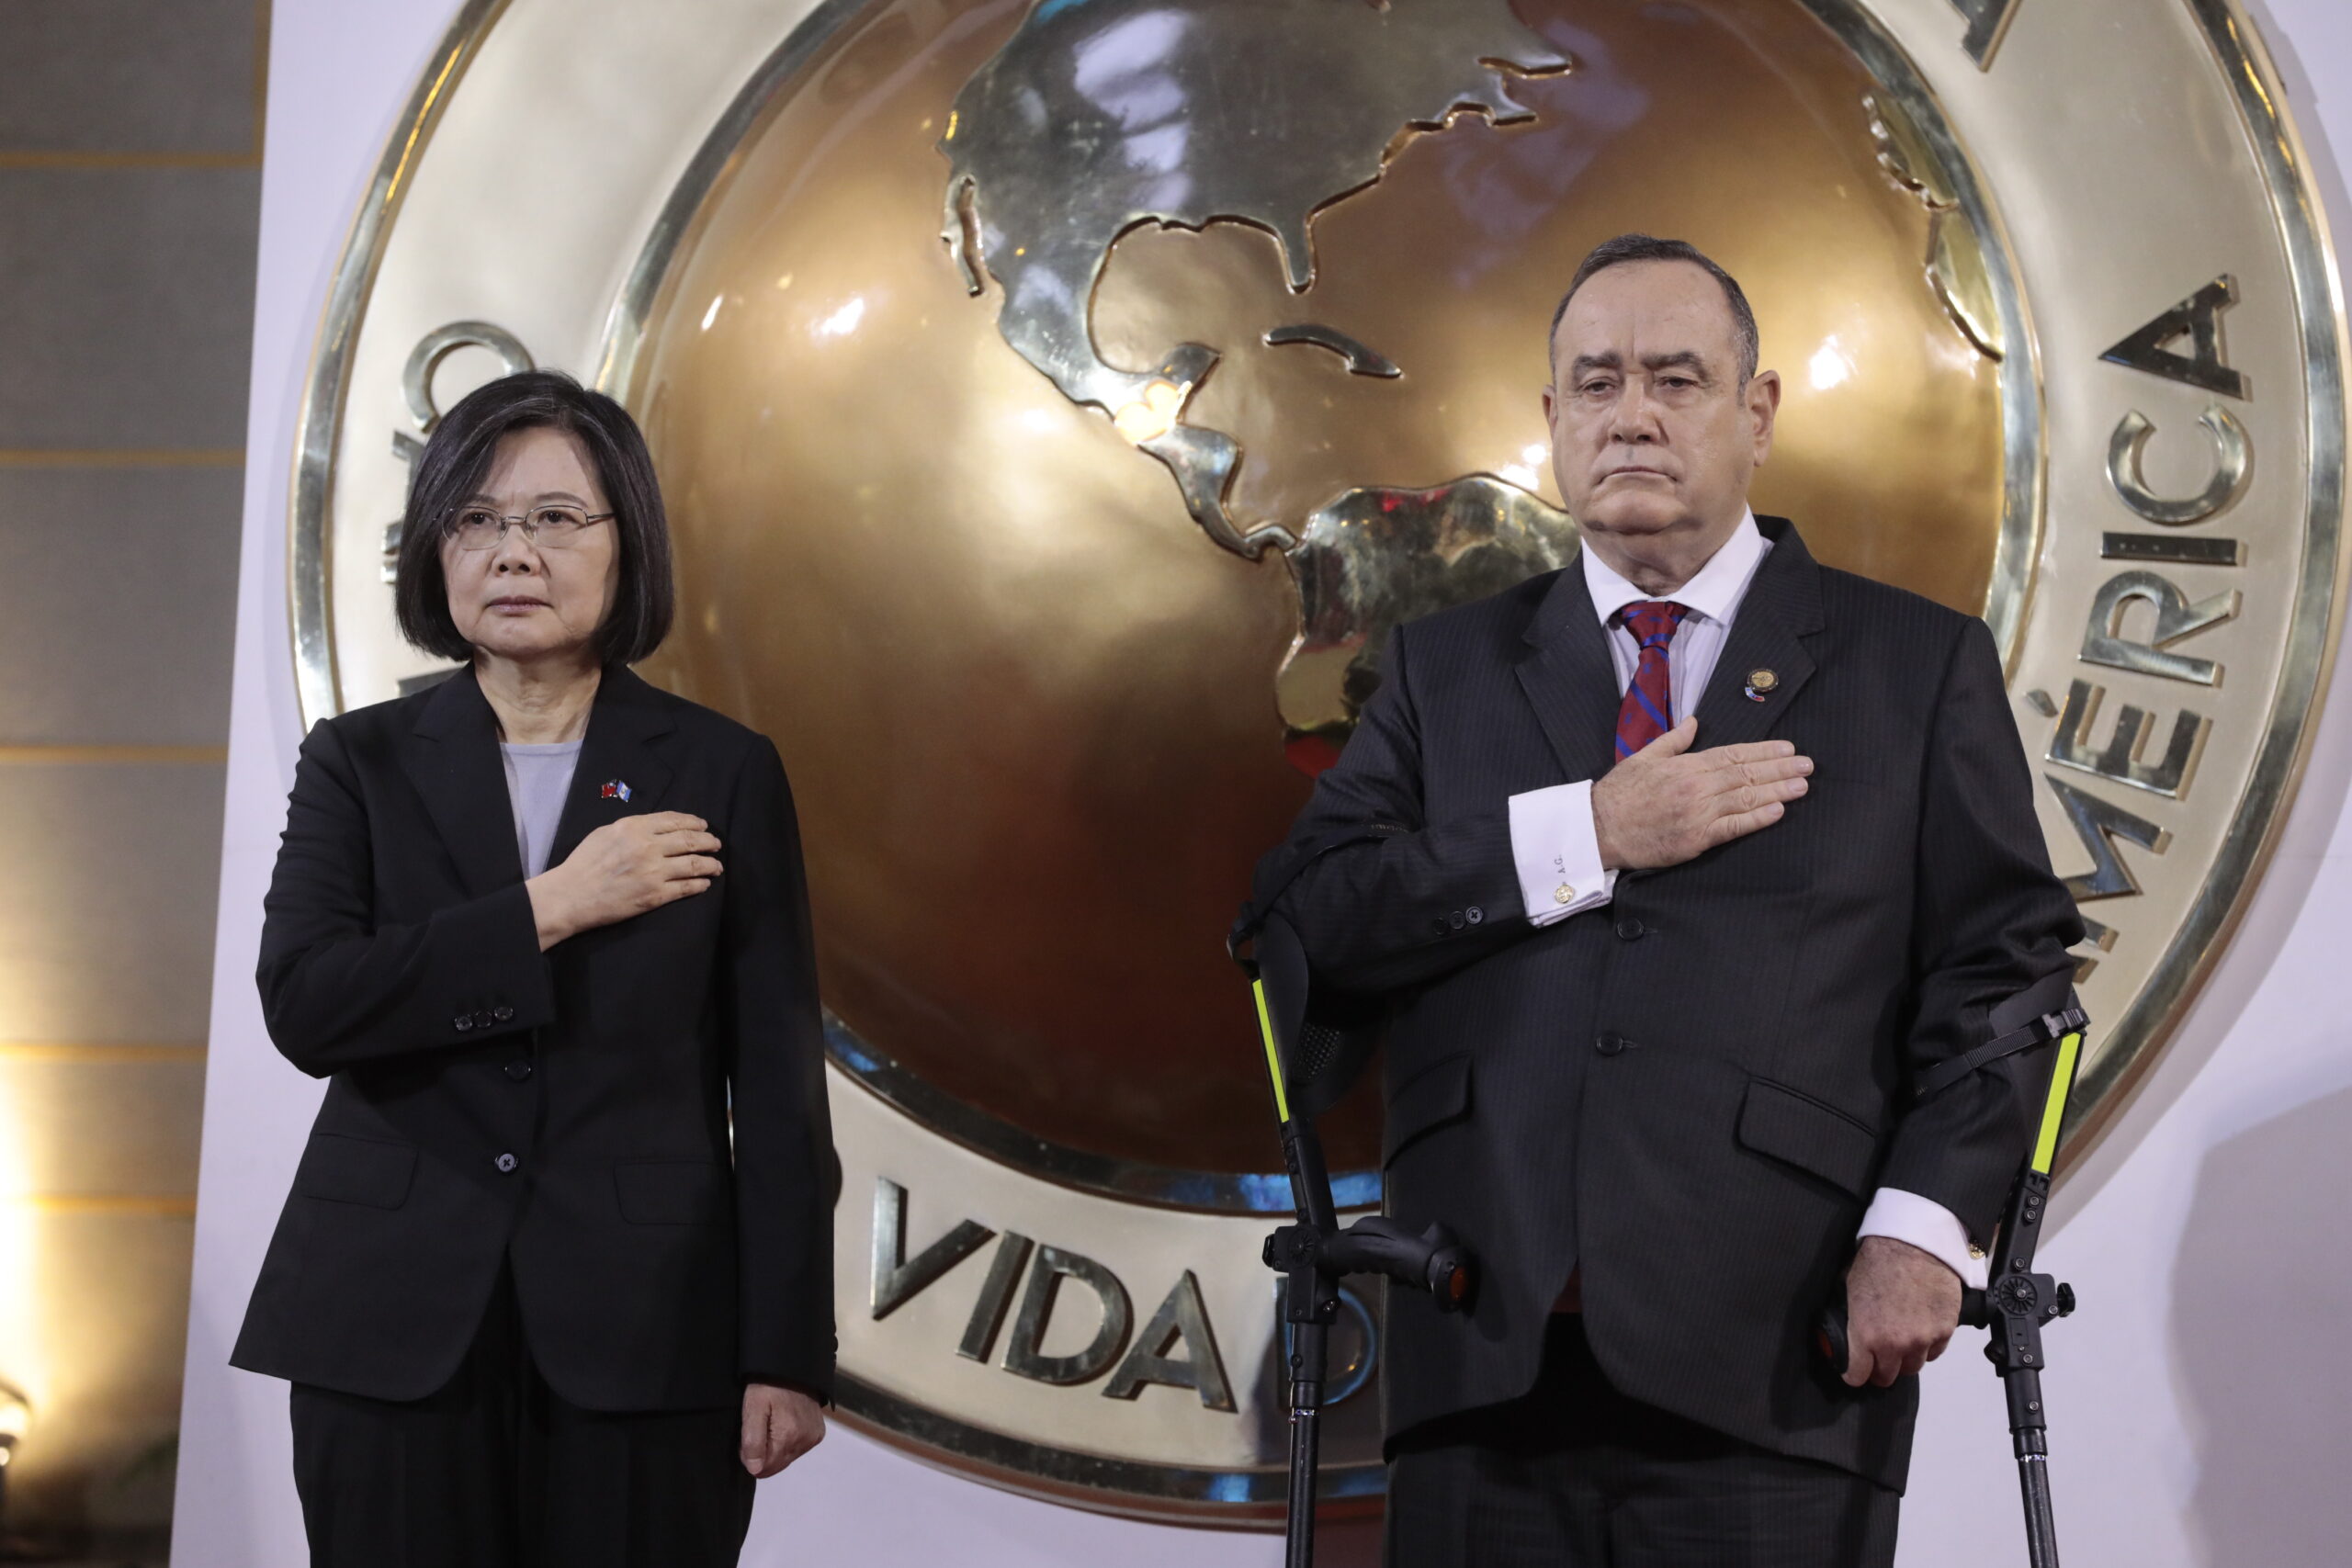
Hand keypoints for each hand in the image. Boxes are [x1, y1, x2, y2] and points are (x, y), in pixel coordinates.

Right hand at [525, 812, 720, 948]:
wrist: (571, 895)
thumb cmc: (584, 863)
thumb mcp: (605, 833)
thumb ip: (632, 827)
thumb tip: (655, 827)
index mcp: (635, 827)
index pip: (675, 820)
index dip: (694, 822)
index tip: (703, 826)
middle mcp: (648, 846)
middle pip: (690, 840)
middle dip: (708, 841)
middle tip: (716, 845)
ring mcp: (654, 871)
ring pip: (694, 864)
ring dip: (710, 864)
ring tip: (717, 866)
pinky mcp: (656, 895)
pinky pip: (686, 888)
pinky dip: (700, 884)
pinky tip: (705, 883)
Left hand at [740, 1382, 824, 1477]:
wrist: (791, 1366)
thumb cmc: (767, 1385)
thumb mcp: (752, 1409)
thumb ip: (753, 1441)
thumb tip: (755, 1470)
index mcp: (788, 1437)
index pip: (764, 1469)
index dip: (750, 1457)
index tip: (746, 1437)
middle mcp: (805, 1441)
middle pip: (777, 1465)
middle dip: (763, 1453)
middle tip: (758, 1427)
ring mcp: (813, 1437)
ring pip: (786, 1458)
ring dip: (775, 1448)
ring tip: (771, 1423)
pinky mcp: (818, 1433)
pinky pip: (798, 1449)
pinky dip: (788, 1441)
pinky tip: (784, 1424)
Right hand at [1591, 716, 1810, 869]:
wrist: (1600, 828)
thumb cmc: (1619, 793)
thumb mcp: (1643, 756)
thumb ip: (1674, 740)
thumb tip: (1694, 722)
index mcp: (1686, 765)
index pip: (1733, 754)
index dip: (1763, 751)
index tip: (1787, 748)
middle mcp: (1696, 787)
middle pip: (1746, 774)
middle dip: (1779, 769)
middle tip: (1807, 765)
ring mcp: (1698, 814)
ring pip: (1745, 799)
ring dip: (1776, 791)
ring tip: (1801, 786)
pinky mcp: (1696, 839)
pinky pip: (1733, 828)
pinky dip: (1757, 819)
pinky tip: (1777, 811)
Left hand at [1840, 1235, 1961, 1388]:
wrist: (1915, 1244)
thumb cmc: (1879, 1260)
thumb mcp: (1849, 1288)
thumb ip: (1850, 1319)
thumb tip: (1843, 1331)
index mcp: (1866, 1335)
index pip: (1857, 1375)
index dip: (1854, 1373)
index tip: (1855, 1368)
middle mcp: (1895, 1344)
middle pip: (1887, 1377)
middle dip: (1880, 1368)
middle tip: (1878, 1354)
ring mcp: (1923, 1340)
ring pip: (1913, 1367)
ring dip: (1905, 1358)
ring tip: (1901, 1339)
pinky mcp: (1945, 1331)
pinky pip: (1934, 1353)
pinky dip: (1927, 1346)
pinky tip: (1920, 1330)